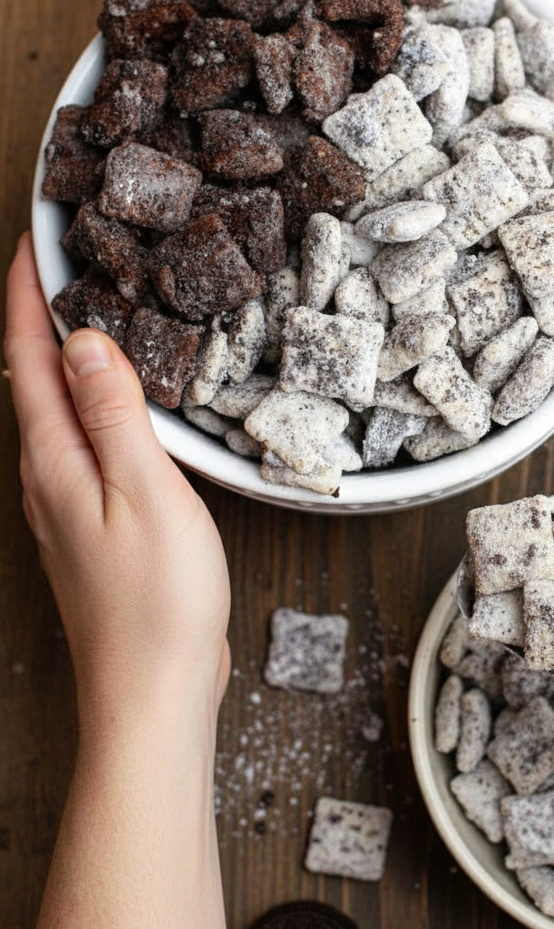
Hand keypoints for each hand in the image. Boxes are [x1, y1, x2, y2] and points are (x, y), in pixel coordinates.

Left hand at [4, 234, 230, 731]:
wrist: (151, 692)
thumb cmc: (154, 605)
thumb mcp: (146, 493)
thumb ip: (113, 414)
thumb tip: (84, 340)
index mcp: (54, 460)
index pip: (24, 354)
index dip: (25, 291)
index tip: (35, 237)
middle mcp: (47, 476)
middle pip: (27, 373)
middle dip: (36, 309)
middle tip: (61, 255)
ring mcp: (65, 501)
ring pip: (51, 405)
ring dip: (59, 350)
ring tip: (86, 307)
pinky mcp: (92, 520)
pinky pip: (78, 437)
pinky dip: (87, 396)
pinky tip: (114, 397)